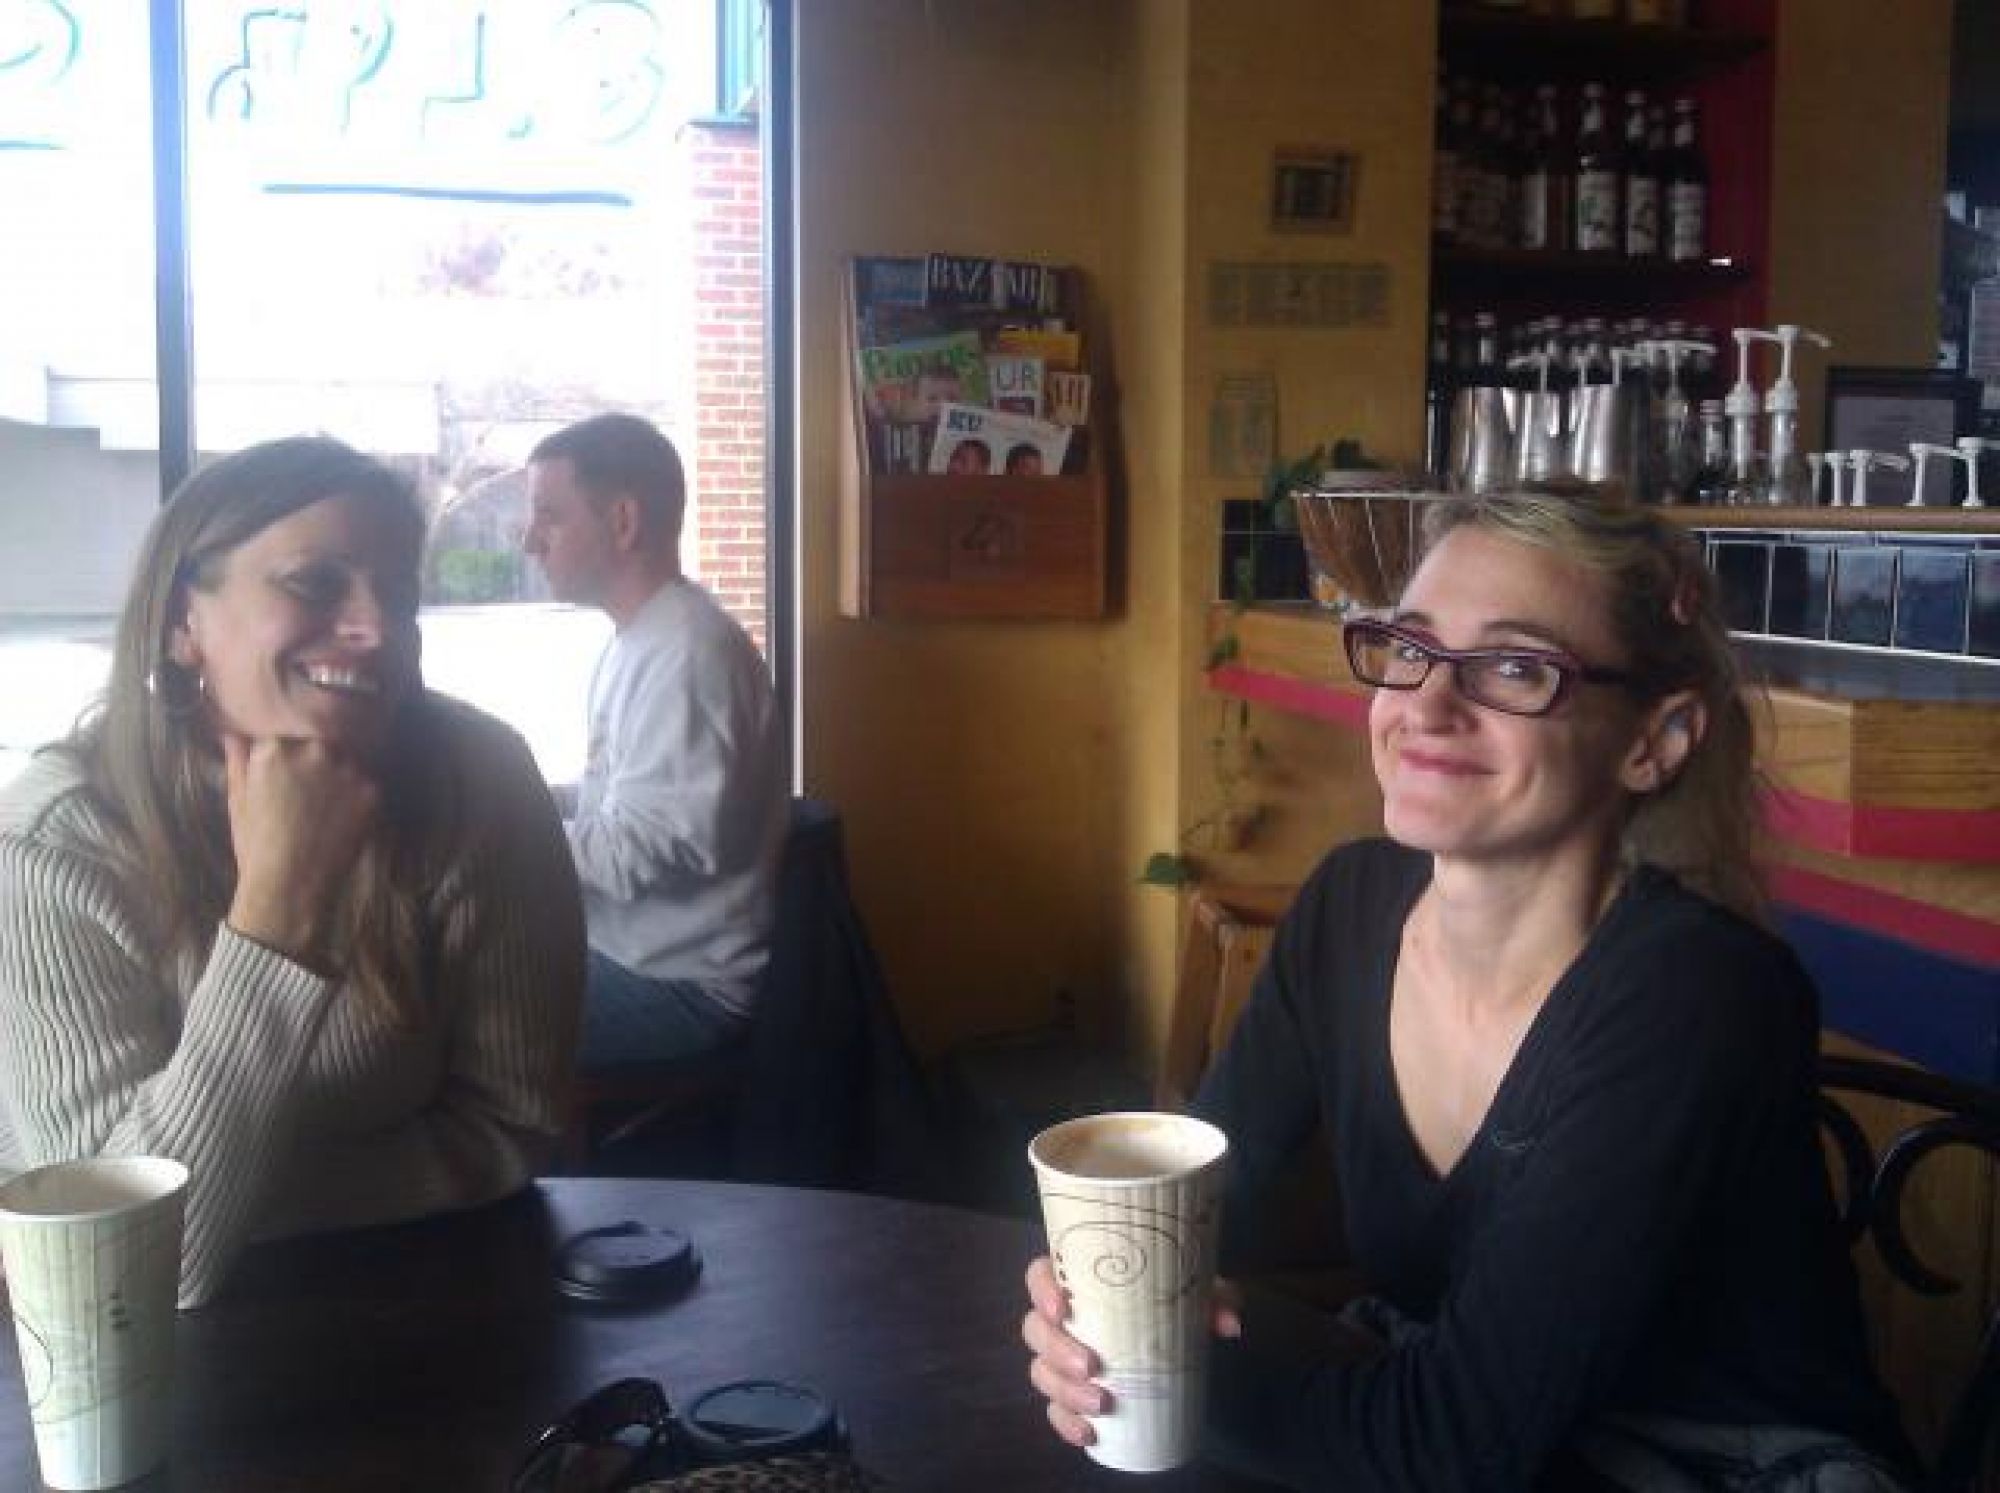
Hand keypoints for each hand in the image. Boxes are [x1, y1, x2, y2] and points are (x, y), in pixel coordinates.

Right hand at [222, 734, 379, 966]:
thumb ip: (238, 758)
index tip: (291, 762)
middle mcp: (314, 750)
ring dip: (342, 772)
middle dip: (320, 754)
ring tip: (327, 805)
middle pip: (324, 738)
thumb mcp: (237, 799)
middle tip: (312, 786)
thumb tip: (233, 731)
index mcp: (275, 747)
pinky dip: (359, 796)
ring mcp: (346, 770)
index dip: (291, 744)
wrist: (288, 887)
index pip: (289, 727)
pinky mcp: (372, 791)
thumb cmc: (255, 844)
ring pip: (350, 758)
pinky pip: (368, 783)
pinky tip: (343, 818)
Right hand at [1020, 1255, 1241, 1448]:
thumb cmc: (1173, 1303)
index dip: (1041, 1290)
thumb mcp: (1194, 1295)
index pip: (1040, 1276)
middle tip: (1091, 1366)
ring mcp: (1061, 1359)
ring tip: (1100, 1404)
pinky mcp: (1069, 1393)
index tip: (1062, 1308)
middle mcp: (1063, 1320)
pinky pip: (1054, 1409)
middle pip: (1035, 1330)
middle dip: (1058, 1351)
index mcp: (1079, 1283)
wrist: (1179, 1338)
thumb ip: (1214, 1300)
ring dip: (1064, 1391)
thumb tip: (1230, 1322)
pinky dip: (1066, 1423)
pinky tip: (1088, 1433)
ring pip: (1041, 1372)